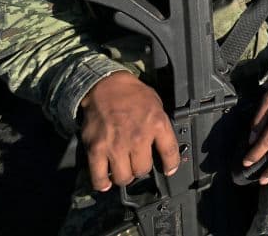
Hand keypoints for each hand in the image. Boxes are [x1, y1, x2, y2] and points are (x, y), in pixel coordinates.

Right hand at [79, 71, 179, 191]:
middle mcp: (138, 137)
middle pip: (143, 170)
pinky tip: (105, 181)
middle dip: (141, 169)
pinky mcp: (96, 149)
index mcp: (157, 124)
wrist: (106, 85)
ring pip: (123, 177)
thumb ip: (161, 126)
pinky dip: (102, 182)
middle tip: (137, 163)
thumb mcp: (156, 106)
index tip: (168, 170)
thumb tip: (163, 146)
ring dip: (124, 176)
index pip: (170, 153)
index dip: (171, 165)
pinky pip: (99, 176)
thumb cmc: (132, 95)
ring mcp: (116, 145)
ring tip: (123, 170)